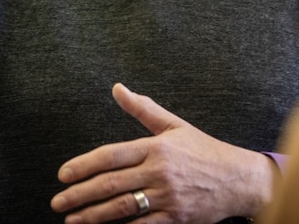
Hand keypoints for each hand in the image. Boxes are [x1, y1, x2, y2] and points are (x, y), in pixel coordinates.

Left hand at [50, 83, 275, 222]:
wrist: (239, 179)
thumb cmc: (204, 150)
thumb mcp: (174, 125)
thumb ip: (143, 109)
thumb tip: (117, 88)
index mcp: (156, 146)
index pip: (111, 155)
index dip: (84, 165)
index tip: (63, 175)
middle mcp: (159, 170)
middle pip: (111, 183)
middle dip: (80, 194)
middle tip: (58, 201)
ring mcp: (167, 195)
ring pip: (123, 207)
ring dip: (94, 215)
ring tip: (73, 220)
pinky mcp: (176, 217)